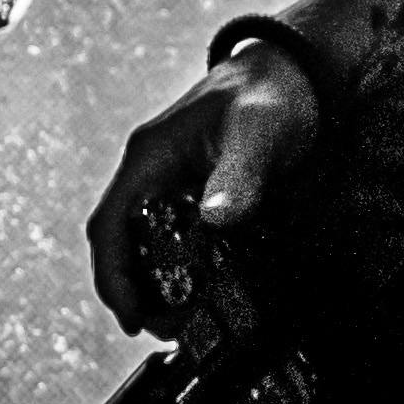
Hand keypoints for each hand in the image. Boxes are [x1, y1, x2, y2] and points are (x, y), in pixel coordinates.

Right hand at [85, 43, 326, 329]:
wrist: (295, 74)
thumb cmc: (273, 93)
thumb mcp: (259, 132)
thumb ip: (240, 174)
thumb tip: (217, 217)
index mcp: (149, 156)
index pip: (109, 225)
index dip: (113, 276)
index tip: (132, 316)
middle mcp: (151, 171)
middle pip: (120, 243)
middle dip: (134, 291)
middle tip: (167, 329)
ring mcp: (170, 183)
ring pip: (144, 244)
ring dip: (156, 285)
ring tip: (184, 320)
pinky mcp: (194, 193)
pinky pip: (173, 239)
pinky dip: (181, 270)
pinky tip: (204, 291)